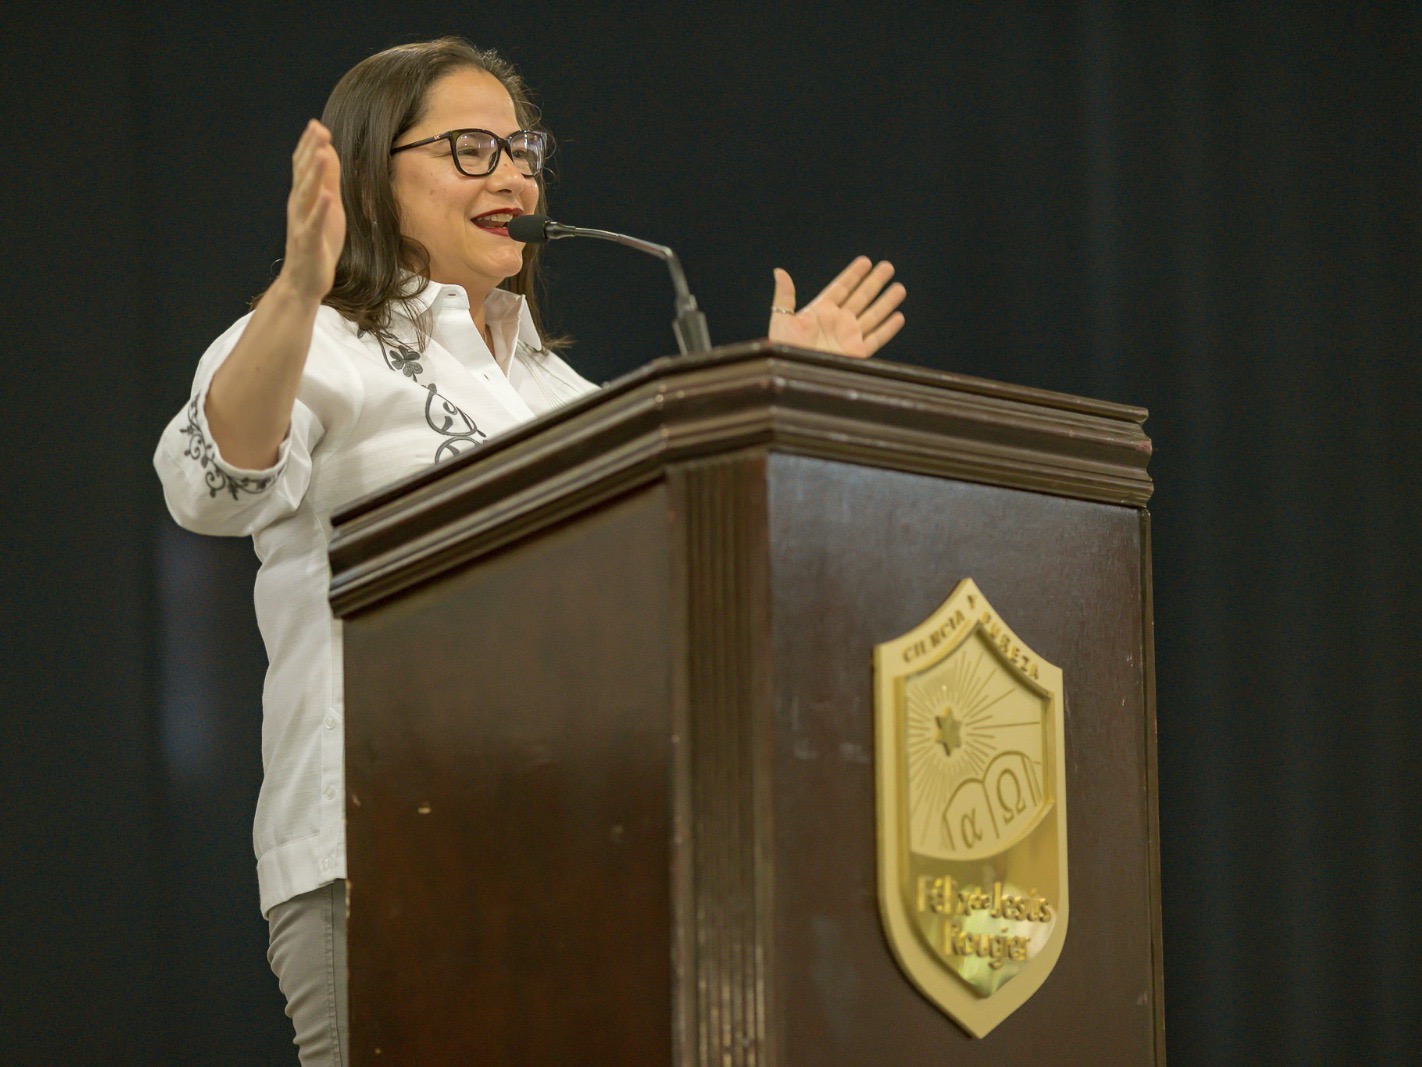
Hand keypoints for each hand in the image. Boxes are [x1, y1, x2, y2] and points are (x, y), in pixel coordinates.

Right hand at [278, 120, 345, 302]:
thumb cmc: (318, 242)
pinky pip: (313, 224)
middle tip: (318, 129)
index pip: (303, 167)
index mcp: (304, 197)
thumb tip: (328, 152)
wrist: (305, 280)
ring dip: (315, 174)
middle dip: (311, 151)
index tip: (317, 124)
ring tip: (322, 154)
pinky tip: (327, 197)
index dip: (309, 146)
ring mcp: (302, 223)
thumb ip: (328, 180)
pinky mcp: (308, 242)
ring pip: (307, 195)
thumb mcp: (328, 206)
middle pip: (304, 174)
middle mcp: (299, 206)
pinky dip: (319, 211)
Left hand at [767, 257, 904, 358]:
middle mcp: (838, 322)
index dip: (854, 274)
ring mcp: (848, 336)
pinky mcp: (856, 353)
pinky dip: (888, 328)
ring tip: (899, 288)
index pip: (841, 288)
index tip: (866, 261)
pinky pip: (876, 338)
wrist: (794, 374)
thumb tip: (779, 271)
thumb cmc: (783, 349)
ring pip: (873, 315)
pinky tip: (898, 317)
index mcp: (821, 311)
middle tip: (888, 267)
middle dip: (875, 282)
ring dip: (886, 302)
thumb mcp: (781, 319)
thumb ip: (785, 296)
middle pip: (861, 297)